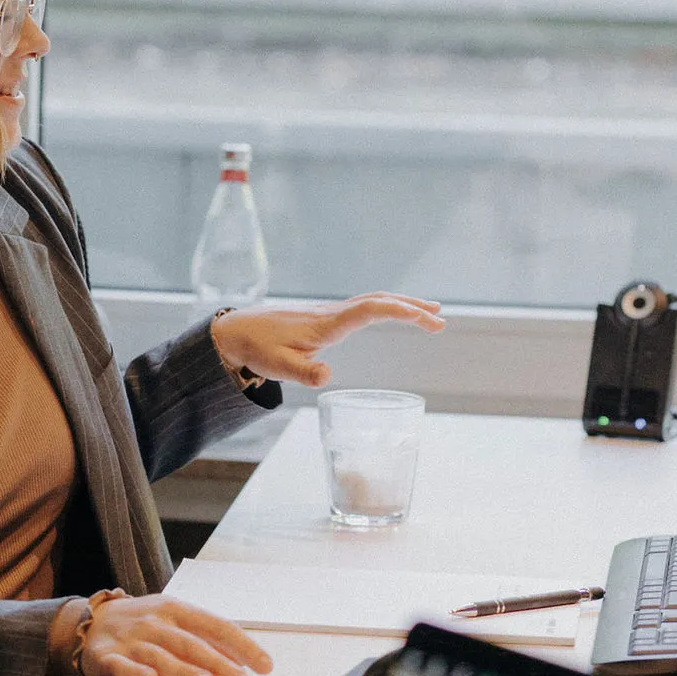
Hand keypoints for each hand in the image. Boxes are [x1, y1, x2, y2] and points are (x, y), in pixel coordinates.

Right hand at [73, 590, 271, 675]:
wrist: (91, 622)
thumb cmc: (144, 626)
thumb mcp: (174, 621)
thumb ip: (204, 639)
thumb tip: (241, 663)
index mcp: (176, 609)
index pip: (216, 625)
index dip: (242, 645)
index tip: (265, 665)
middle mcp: (155, 622)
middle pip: (191, 643)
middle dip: (218, 662)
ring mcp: (130, 639)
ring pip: (161, 656)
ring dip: (183, 670)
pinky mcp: (107, 656)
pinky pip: (122, 665)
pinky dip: (135, 672)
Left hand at [212, 294, 442, 391]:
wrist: (235, 332)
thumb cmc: (257, 349)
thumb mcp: (278, 366)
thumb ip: (303, 372)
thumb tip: (328, 375)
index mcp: (326, 324)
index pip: (370, 309)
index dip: (400, 310)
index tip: (426, 317)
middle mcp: (332, 314)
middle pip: (379, 300)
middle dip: (412, 307)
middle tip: (441, 319)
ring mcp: (329, 314)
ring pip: (373, 301)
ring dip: (403, 305)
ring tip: (432, 313)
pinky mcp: (325, 318)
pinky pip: (363, 307)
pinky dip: (386, 307)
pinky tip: (394, 314)